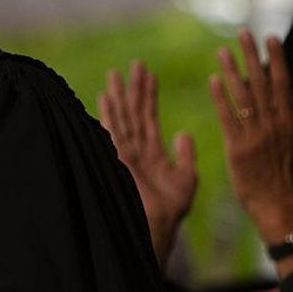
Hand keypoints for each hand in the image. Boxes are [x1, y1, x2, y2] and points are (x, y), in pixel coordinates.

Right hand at [98, 61, 196, 265]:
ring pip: (122, 118)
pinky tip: (106, 96)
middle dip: (133, 89)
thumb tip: (183, 132)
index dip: (149, 95)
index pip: (148, 117)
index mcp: (151, 153)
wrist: (158, 228)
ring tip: (116, 73)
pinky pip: (114, 131)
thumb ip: (184, 154)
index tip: (149, 73)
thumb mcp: (186, 179)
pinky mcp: (119, 159)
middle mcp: (135, 150)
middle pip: (133, 113)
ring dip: (119, 96)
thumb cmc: (171, 212)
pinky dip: (109, 114)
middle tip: (134, 63)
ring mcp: (125, 154)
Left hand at [209, 30, 292, 243]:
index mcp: (289, 120)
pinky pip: (228, 118)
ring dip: (231, 72)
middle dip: (251, 56)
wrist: (279, 205)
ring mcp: (256, 136)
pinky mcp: (238, 149)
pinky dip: (221, 98)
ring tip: (221, 51)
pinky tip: (213, 81)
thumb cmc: (288, 174)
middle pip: (261, 83)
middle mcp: (274, 124)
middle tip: (241, 33)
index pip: (282, 81)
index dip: (275, 58)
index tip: (268, 36)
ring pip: (243, 97)